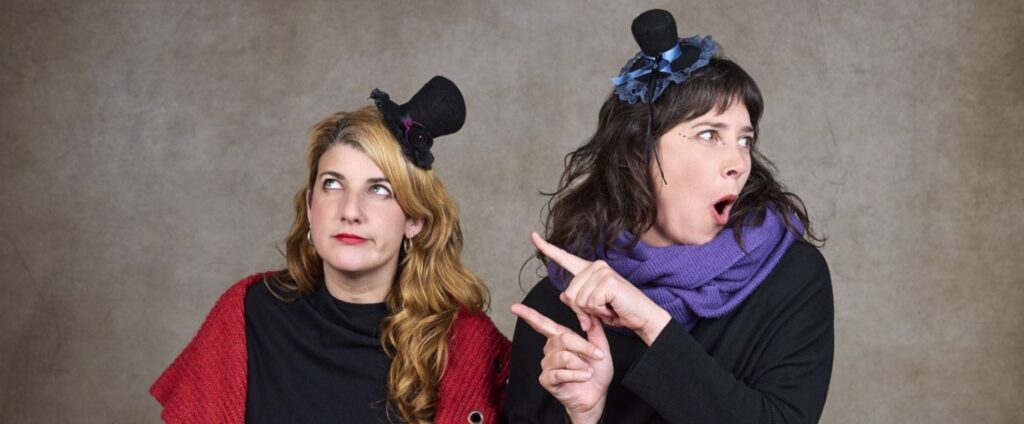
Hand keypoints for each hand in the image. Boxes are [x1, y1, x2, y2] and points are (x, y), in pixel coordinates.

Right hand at [510, 303, 611, 423]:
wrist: (595, 396)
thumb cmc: (596, 373)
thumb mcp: (600, 348)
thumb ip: (595, 329)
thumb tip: (590, 313)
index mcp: (560, 339)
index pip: (543, 324)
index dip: (529, 315)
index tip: (515, 307)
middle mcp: (550, 350)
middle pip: (563, 339)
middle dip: (584, 347)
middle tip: (597, 356)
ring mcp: (547, 365)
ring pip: (564, 357)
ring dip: (581, 365)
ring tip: (588, 371)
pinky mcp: (547, 379)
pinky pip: (560, 373)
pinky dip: (576, 375)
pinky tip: (583, 377)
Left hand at [532, 232, 671, 345]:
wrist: (642, 317)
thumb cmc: (619, 311)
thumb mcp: (593, 308)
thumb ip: (578, 300)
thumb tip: (563, 295)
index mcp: (589, 270)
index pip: (564, 257)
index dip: (547, 248)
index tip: (533, 236)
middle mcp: (595, 267)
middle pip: (570, 294)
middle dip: (582, 310)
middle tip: (601, 310)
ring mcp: (601, 272)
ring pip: (578, 301)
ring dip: (593, 312)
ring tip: (609, 307)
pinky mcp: (608, 281)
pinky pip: (590, 303)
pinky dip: (600, 312)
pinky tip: (612, 307)